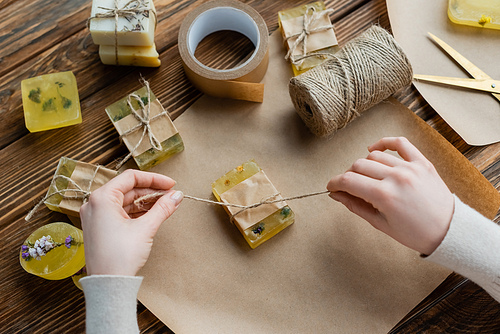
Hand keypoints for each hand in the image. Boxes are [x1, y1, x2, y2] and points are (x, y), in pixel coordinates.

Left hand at [80, 169, 182, 275]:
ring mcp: (95, 216)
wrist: (108, 284)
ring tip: (164, 205)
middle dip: (150, 191)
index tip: (171, 184)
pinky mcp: (98, 227)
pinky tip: (151, 214)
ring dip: (144, 201)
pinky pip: (119, 212)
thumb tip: (177, 195)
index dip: (154, 179)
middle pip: (127, 189)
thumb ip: (163, 208)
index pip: (130, 177)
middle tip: (170, 196)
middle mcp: (94, 204)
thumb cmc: (121, 256)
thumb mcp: (146, 228)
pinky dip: (135, 211)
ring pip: (124, 201)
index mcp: (101, 198)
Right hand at [327, 137, 453, 254]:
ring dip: (364, 165)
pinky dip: (384, 143)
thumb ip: (356, 206)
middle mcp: (396, 178)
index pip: (348, 181)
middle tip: (349, 186)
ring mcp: (410, 168)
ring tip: (366, 177)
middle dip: (348, 176)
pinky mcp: (422, 162)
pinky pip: (399, 143)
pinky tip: (374, 149)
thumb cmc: (416, 233)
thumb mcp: (381, 224)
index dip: (334, 183)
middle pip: (358, 166)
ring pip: (375, 156)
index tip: (331, 187)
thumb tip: (336, 195)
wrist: (450, 232)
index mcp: (385, 196)